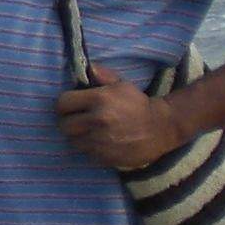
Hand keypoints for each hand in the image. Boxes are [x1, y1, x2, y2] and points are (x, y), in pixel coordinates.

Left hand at [55, 63, 189, 170]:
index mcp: (99, 99)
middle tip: (78, 122)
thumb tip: (87, 67)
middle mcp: (97, 120)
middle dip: (69, 123)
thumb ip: (102, 76)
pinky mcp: (106, 157)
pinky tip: (101, 143)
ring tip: (90, 133)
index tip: (69, 107)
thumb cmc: (138, 104)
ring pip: (74, 142)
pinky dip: (91, 149)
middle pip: (64, 125)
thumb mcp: (122, 85)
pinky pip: (87, 154)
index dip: (64, 105)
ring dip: (79, 138)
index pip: (62, 103)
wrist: (161, 127)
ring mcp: (101, 141)